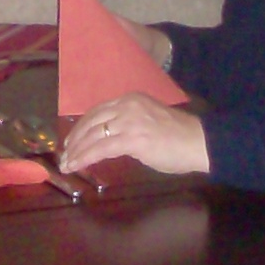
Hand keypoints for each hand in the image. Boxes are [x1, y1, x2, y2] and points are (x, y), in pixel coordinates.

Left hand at [61, 92, 208, 175]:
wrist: (199, 141)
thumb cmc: (179, 137)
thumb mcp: (148, 120)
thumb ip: (128, 125)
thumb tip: (112, 139)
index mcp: (130, 99)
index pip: (97, 111)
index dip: (82, 127)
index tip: (72, 140)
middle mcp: (126, 105)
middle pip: (90, 121)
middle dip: (74, 139)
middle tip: (65, 154)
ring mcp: (128, 121)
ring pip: (92, 135)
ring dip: (76, 151)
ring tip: (67, 163)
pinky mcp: (131, 139)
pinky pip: (100, 149)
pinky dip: (85, 157)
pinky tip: (76, 165)